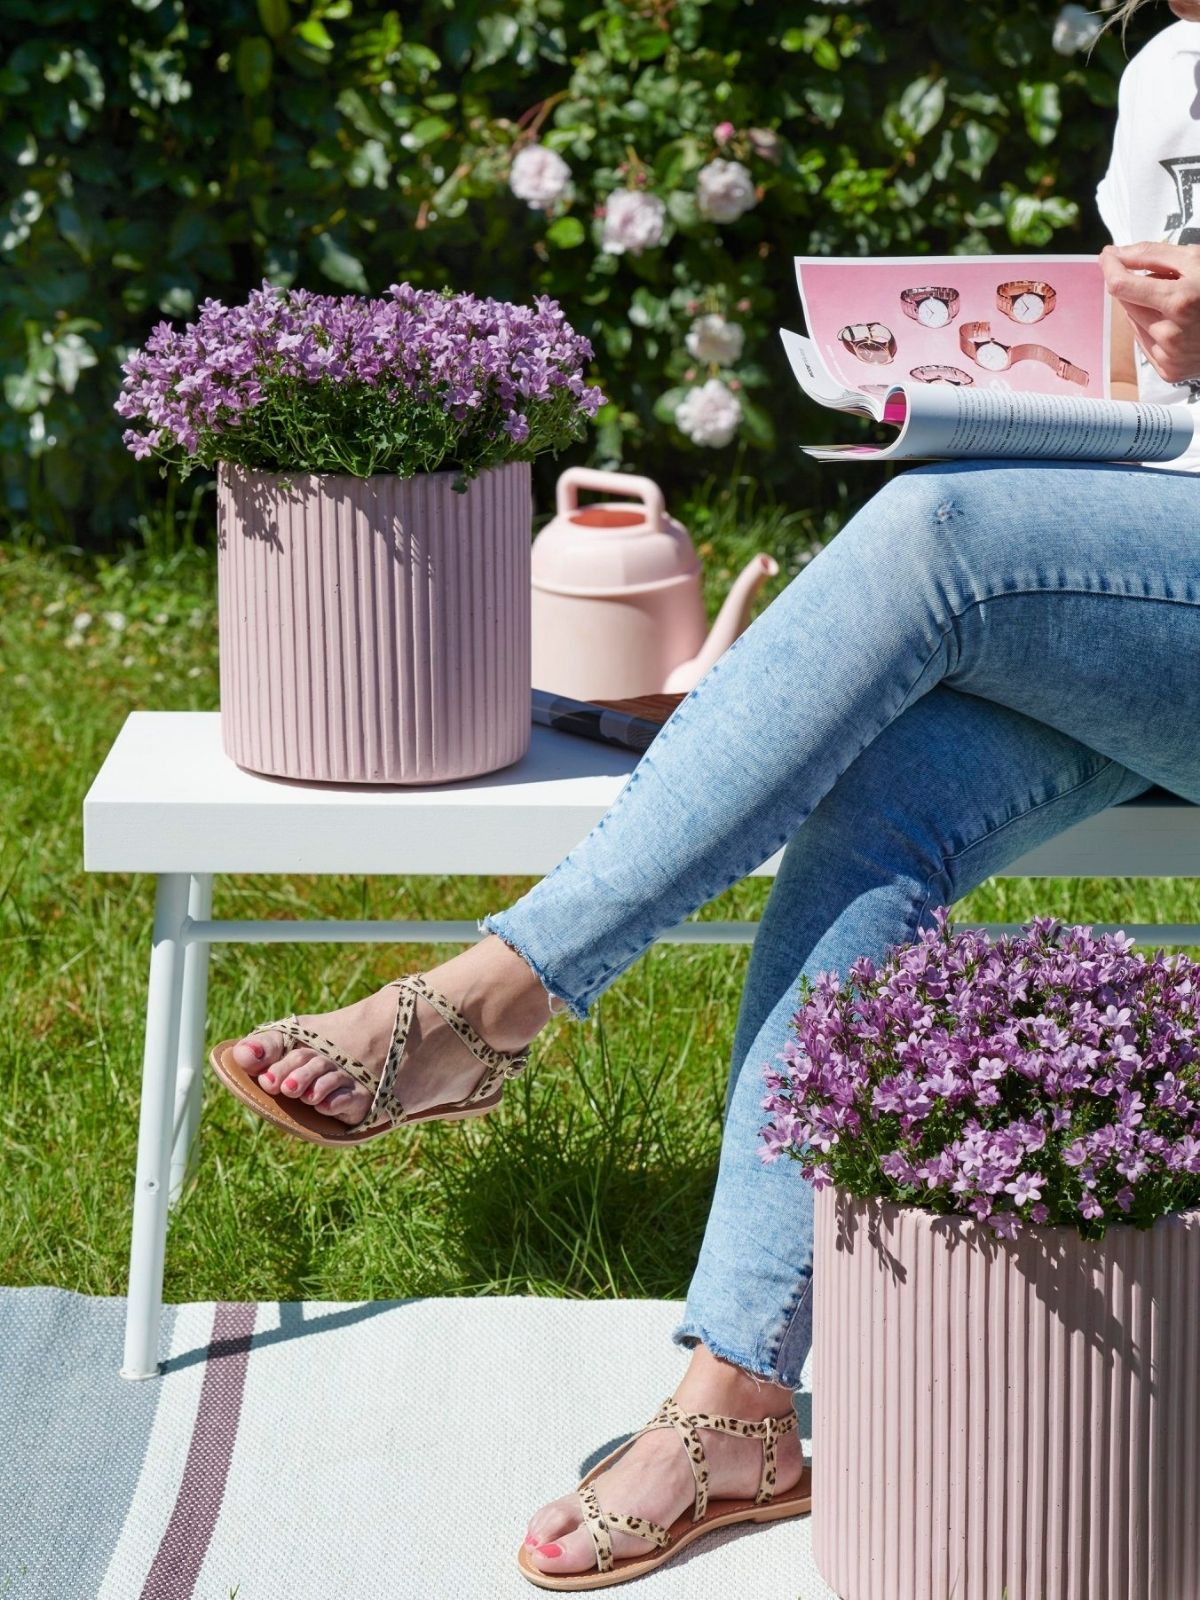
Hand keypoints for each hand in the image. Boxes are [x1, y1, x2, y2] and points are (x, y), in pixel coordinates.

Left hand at [1100, 241, 1199, 385]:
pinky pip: (1144, 343)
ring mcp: (1169, 355)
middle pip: (1127, 303)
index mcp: (1180, 301)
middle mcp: (1171, 333)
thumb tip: (1116, 254)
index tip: (1108, 256)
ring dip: (1145, 307)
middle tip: (1160, 278)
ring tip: (1174, 302)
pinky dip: (1152, 328)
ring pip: (1134, 322)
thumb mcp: (1196, 261)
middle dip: (1136, 285)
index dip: (1110, 267)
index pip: (1122, 285)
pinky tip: (1175, 323)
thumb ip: (1153, 254)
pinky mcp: (1169, 370)